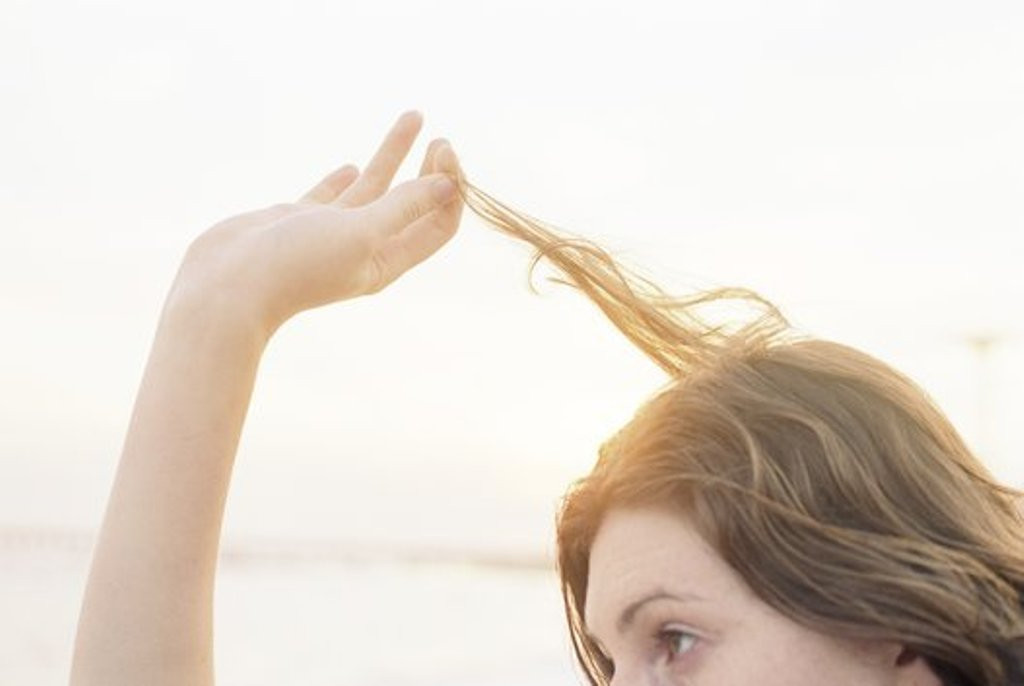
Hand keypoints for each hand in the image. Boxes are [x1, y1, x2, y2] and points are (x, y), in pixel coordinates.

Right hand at [170, 110, 464, 337]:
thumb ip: (403, 207)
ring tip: (413, 117)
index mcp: (386, 261)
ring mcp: (331, 234)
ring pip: (374, 189)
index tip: (444, 150)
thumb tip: (448, 185)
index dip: (449, 189)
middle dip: (430, 170)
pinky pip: (331, 197)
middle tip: (440, 137)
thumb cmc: (295, 265)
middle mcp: (364, 249)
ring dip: (394, 155)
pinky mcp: (298, 221)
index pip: (437, 225)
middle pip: (412, 204)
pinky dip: (346, 180)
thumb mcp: (360, 232)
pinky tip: (353, 165)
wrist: (226, 286)